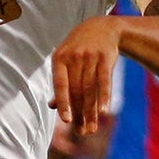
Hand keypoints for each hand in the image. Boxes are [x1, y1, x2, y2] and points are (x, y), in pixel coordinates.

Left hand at [51, 15, 119, 136]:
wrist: (101, 27)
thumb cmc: (78, 49)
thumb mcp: (65, 61)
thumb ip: (61, 83)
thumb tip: (53, 106)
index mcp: (59, 59)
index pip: (61, 85)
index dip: (64, 103)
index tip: (66, 120)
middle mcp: (74, 57)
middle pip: (77, 91)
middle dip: (80, 113)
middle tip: (83, 132)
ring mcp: (91, 57)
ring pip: (90, 89)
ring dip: (91, 111)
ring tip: (92, 128)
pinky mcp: (106, 58)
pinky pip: (105, 81)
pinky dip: (104, 97)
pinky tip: (104, 111)